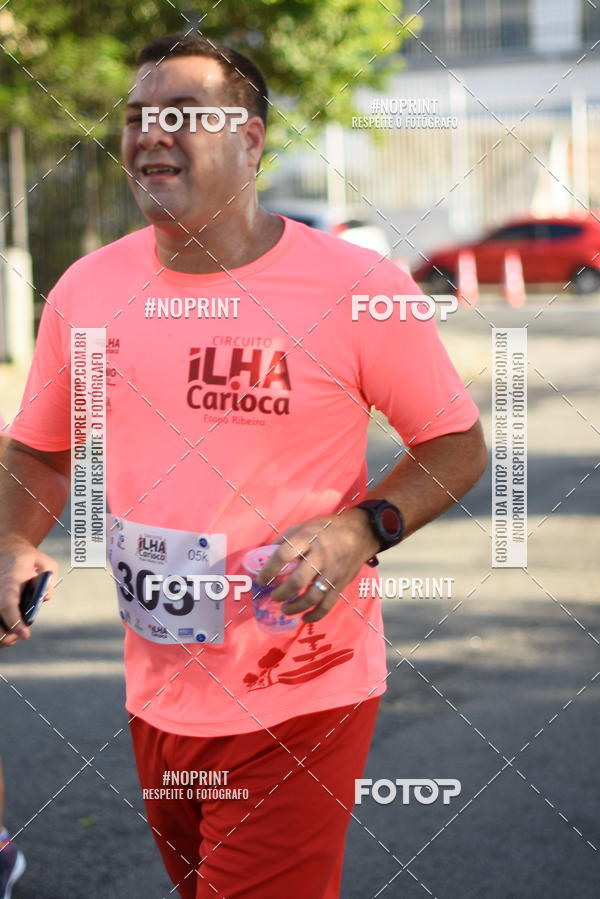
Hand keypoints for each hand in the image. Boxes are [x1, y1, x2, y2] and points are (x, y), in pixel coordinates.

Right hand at [0, 535, 58, 646]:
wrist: (5, 550)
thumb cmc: (26, 558)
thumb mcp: (45, 562)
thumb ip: (50, 579)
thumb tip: (46, 597)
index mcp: (9, 582)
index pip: (7, 604)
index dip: (15, 621)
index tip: (26, 635)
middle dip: (8, 635)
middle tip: (22, 635)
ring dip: (3, 635)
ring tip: (16, 635)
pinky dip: (1, 630)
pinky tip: (10, 632)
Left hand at [256, 509, 378, 622]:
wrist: (360, 533)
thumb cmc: (327, 529)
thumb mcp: (304, 526)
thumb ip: (285, 540)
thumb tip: (264, 556)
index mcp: (307, 539)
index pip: (283, 555)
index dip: (269, 570)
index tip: (261, 579)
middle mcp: (320, 556)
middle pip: (298, 581)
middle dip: (282, 593)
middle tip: (274, 596)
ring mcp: (332, 572)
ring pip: (312, 597)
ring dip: (295, 607)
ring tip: (285, 609)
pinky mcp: (340, 584)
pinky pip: (327, 604)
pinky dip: (315, 615)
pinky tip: (304, 617)